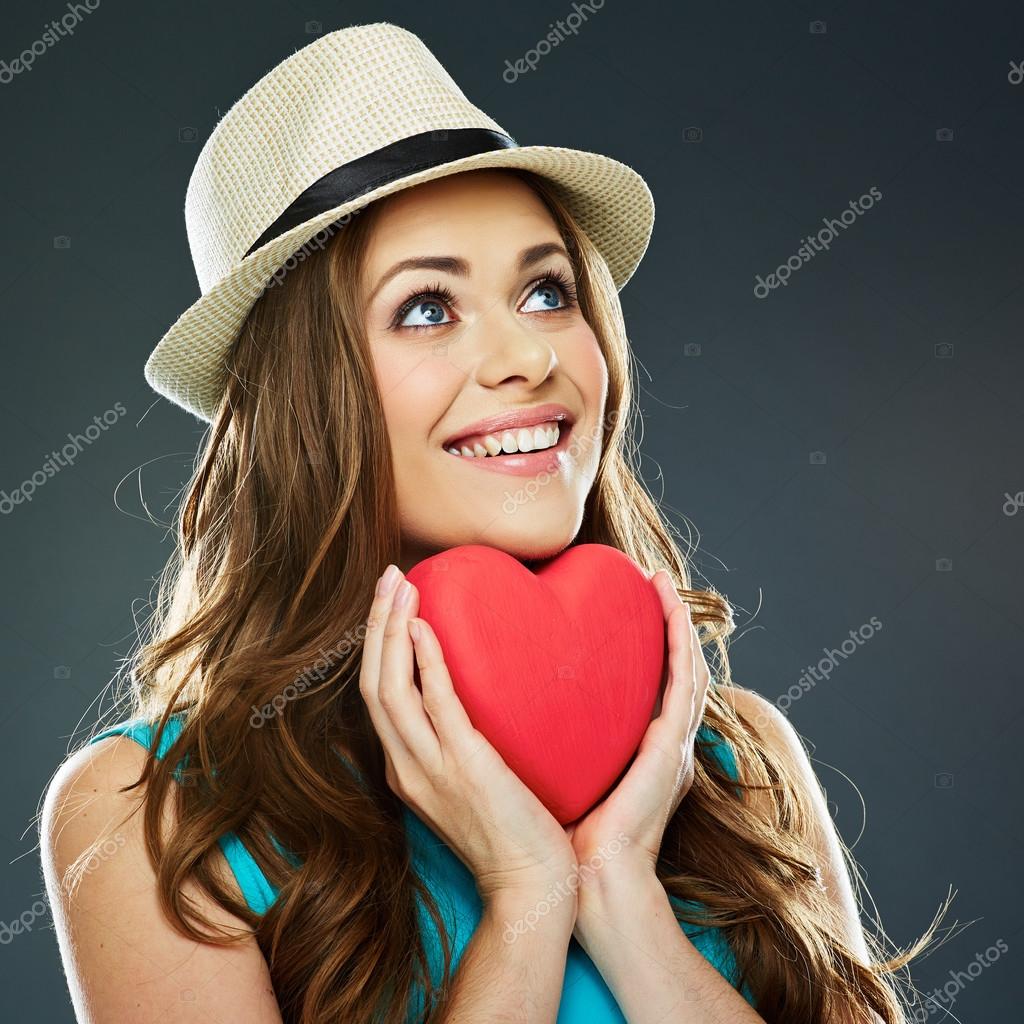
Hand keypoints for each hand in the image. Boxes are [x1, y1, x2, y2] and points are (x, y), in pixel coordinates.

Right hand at [359, 565, 578, 910]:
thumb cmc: (511, 833)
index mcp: (406, 769)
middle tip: (389, 575)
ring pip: (387, 688)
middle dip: (376, 624)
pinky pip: (434, 702)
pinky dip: (424, 659)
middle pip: (372, 683)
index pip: (376, 697)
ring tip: (400, 584)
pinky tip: (424, 625)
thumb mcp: (468, 784)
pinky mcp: (462, 765)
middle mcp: (405, 767)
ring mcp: (429, 768)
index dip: (378, 645)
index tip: (391, 602)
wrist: (531, 886)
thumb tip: (469, 696)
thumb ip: (457, 742)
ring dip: (390, 629)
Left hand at [563, 568, 711, 896]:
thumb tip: (509, 713)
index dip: (647, 643)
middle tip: (649, 576)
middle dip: (667, 621)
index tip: (624, 605)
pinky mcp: (671, 749)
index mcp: (642, 751)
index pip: (649, 684)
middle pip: (675, 669)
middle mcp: (665, 744)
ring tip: (659, 578)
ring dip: (677, 620)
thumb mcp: (559, 776)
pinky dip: (680, 642)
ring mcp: (674, 746)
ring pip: (687, 667)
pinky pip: (683, 683)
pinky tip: (669, 607)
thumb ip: (551, 744)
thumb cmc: (565, 836)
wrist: (590, 883)